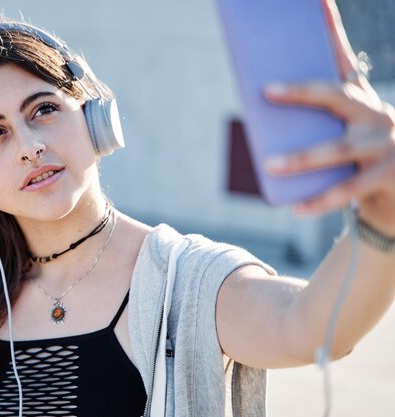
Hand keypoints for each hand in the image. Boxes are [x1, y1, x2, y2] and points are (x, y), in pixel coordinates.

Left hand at [264, 0, 394, 234]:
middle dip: (302, 91)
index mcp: (359, 96)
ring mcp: (384, 145)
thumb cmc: (361, 150)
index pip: (339, 55)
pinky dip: (319, 201)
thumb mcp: (344, 126)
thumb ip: (314, 112)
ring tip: (270, 165)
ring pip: (336, 150)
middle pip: (336, 95)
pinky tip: (294, 208)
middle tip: (266, 90)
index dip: (328, 24)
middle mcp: (375, 114)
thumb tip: (263, 96)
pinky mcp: (386, 177)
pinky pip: (346, 191)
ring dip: (302, 158)